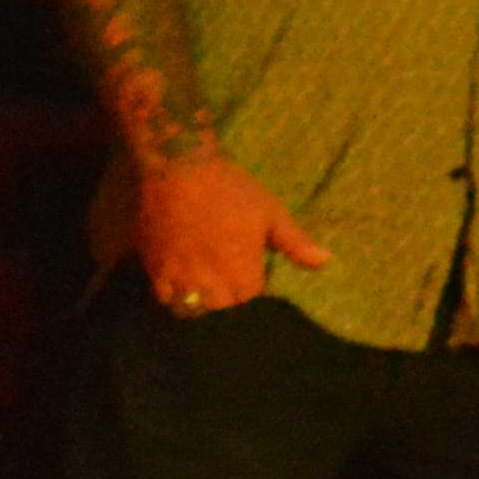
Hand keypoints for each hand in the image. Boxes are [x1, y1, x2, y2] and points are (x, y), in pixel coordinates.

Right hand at [125, 150, 330, 315]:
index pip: (249, 300)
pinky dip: (173, 296)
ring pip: (190, 309)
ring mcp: (178, 279)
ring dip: (200, 303)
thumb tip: (324, 263)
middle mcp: (208, 283)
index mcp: (240, 273)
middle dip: (227, 300)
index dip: (252, 289)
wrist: (179, 170)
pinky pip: (163, 297)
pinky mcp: (153, 269)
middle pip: (220, 309)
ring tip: (206, 286)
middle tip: (230, 280)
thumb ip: (295, 243)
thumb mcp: (271, 212)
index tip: (253, 274)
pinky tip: (180, 282)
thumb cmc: (231, 190)